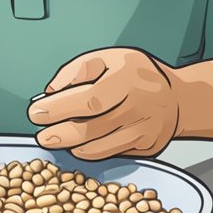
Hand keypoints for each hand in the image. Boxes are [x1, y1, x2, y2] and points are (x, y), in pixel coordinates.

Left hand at [29, 48, 180, 159]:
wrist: (176, 99)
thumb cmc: (136, 75)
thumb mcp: (108, 58)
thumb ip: (77, 71)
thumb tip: (51, 93)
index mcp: (128, 77)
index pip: (89, 99)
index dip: (59, 108)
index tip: (36, 113)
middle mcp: (140, 105)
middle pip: (91, 128)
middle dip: (60, 134)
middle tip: (42, 136)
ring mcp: (145, 130)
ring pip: (98, 147)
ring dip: (71, 145)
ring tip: (57, 138)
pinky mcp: (146, 148)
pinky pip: (110, 154)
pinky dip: (89, 151)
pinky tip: (79, 144)